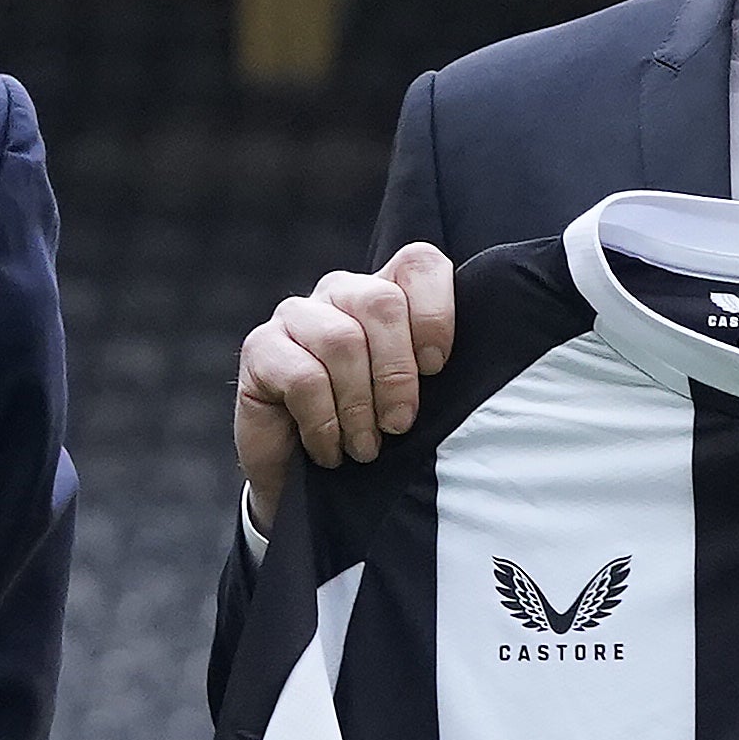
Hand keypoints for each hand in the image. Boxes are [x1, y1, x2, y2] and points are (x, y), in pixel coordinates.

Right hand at [236, 242, 456, 520]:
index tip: (437, 368)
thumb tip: (477, 380)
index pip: (419, 263)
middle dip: (398, 373)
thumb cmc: (369, 431)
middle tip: (400, 425)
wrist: (301, 475)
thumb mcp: (413, 400)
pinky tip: (330, 450)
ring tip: (365, 448)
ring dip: (360, 406)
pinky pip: (303, 376)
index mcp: (385, 293)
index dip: (435, 312)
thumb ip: (435, 374)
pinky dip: (324, 423)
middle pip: (381, 302)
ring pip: (341, 341)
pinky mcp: (261, 349)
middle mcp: (341, 293)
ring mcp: (296, 316)